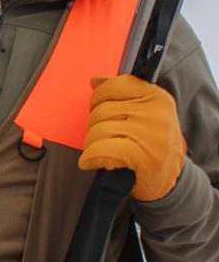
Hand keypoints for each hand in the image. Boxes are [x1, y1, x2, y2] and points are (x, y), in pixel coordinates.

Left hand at [78, 74, 186, 201]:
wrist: (170, 182)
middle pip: (102, 110)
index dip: (99, 97)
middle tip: (101, 138)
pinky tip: (90, 162)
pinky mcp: (142, 156)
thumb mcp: (143, 115)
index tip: (98, 109)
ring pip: (99, 130)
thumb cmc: (152, 146)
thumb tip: (95, 80)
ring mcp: (150, 133)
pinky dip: (91, 158)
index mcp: (156, 97)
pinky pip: (101, 150)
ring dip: (91, 144)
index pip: (116, 85)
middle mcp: (156, 112)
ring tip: (99, 152)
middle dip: (94, 126)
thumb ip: (121, 95)